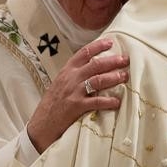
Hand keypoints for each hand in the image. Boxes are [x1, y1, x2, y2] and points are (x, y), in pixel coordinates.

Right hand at [27, 38, 128, 152]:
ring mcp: (74, 92)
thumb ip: (75, 75)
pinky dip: (108, 102)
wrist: (41, 124)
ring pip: (98, 80)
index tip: (111, 42)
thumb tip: (93, 68)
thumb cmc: (52, 103)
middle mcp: (71, 78)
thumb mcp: (61, 83)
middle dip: (112, 61)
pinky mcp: (77, 106)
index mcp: (67, 71)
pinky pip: (96, 102)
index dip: (98, 46)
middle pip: (95, 65)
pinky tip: (117, 102)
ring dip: (114, 78)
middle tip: (125, 59)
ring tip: (125, 76)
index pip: (84, 53)